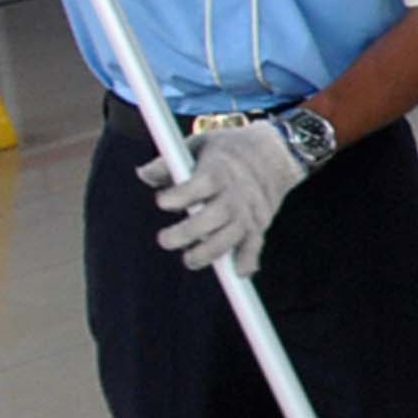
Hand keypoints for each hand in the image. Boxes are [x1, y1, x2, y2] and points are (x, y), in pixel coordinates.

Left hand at [141, 121, 309, 275]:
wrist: (274, 153)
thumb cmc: (226, 149)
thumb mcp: (198, 144)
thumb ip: (169, 160)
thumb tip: (144, 174)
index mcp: (220, 169)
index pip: (203, 184)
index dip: (181, 195)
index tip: (162, 201)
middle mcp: (236, 192)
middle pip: (215, 216)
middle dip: (189, 232)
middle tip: (165, 240)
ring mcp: (249, 211)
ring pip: (232, 236)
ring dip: (211, 252)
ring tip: (190, 260)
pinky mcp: (259, 224)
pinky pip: (254, 246)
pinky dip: (248, 260)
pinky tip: (237, 273)